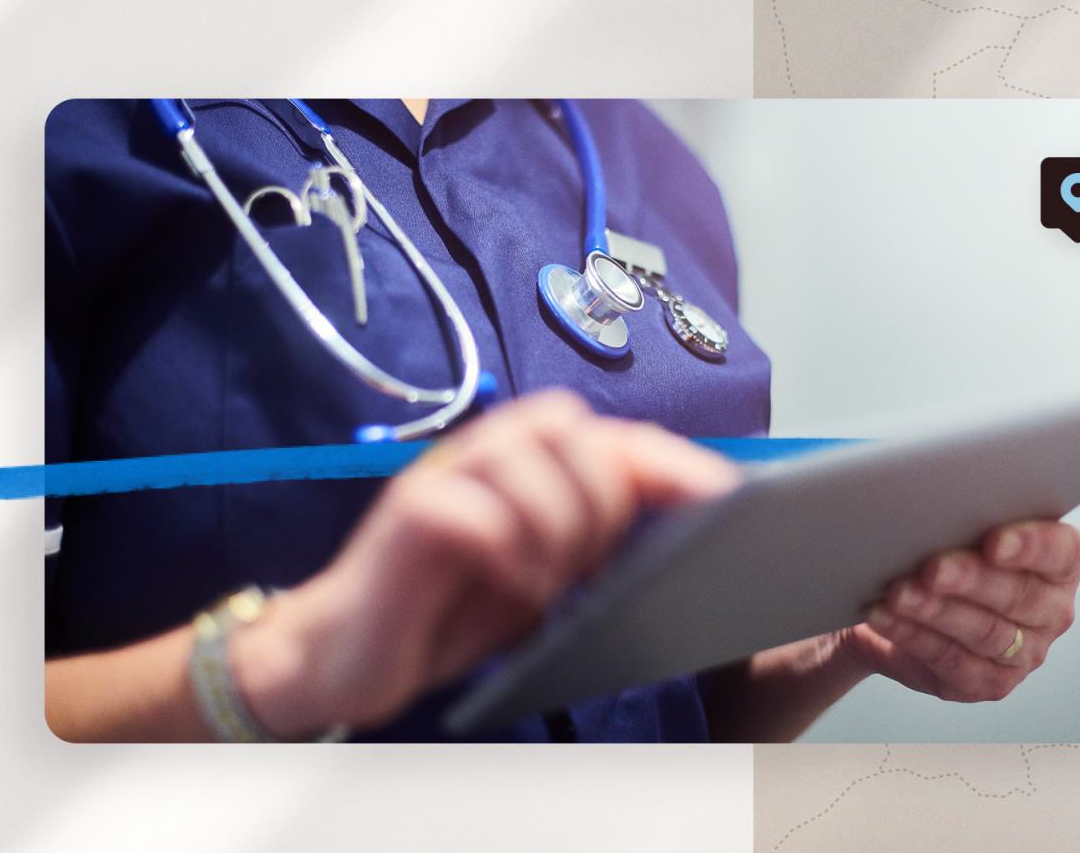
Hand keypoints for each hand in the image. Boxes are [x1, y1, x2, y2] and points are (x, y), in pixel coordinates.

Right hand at [232, 390, 742, 736]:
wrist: (350, 649)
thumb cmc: (453, 606)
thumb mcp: (543, 571)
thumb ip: (594, 536)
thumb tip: (683, 533)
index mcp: (528, 462)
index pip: (616, 439)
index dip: (674, 464)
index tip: (729, 501)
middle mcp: (487, 453)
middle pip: (575, 430)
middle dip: (602, 498)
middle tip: (587, 562)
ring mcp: (444, 476)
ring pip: (530, 455)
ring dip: (558, 524)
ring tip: (549, 581)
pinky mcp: (408, 515)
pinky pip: (473, 509)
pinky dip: (508, 551)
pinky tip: (516, 589)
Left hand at [844, 520, 1079, 701]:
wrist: (903, 606)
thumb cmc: (945, 552)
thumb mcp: (964, 529)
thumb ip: (969, 516)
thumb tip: (940, 504)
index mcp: (1061, 564)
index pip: (1062, 552)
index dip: (1032, 546)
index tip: (994, 542)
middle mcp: (1052, 611)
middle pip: (1019, 595)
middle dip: (972, 580)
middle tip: (933, 568)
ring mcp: (1025, 654)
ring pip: (984, 632)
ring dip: (937, 611)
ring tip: (900, 593)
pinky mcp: (989, 683)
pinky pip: (951, 661)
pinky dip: (914, 636)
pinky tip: (887, 617)